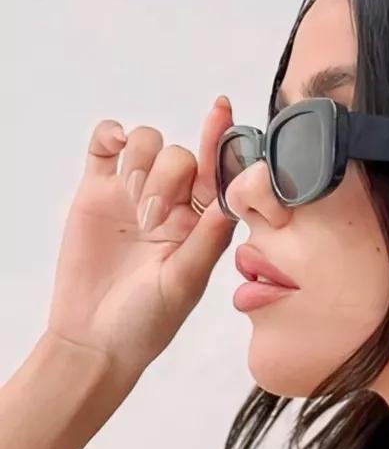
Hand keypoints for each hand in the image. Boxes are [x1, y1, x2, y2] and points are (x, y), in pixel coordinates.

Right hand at [45, 96, 236, 381]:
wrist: (93, 338)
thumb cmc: (147, 320)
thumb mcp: (185, 282)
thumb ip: (208, 239)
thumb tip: (235, 196)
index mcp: (202, 222)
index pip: (218, 172)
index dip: (222, 140)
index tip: (222, 110)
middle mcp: (173, 203)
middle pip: (180, 155)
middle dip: (167, 176)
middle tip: (151, 217)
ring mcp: (134, 193)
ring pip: (146, 143)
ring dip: (141, 161)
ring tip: (131, 201)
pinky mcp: (97, 191)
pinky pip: (106, 144)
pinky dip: (111, 136)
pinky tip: (114, 154)